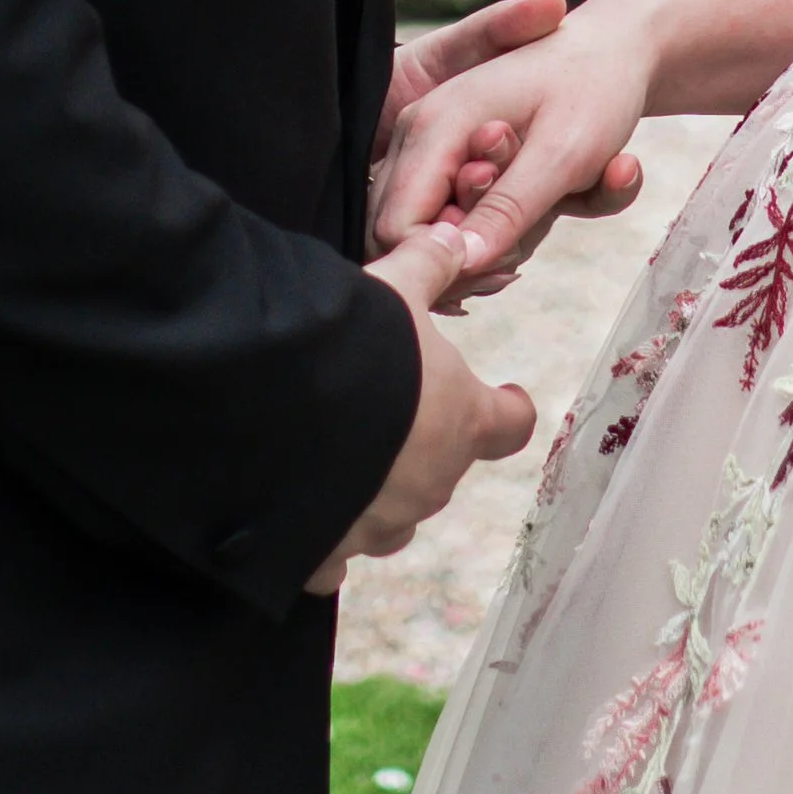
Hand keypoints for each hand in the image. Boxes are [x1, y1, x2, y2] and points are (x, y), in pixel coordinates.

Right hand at [304, 223, 537, 593]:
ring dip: (381, 493)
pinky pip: (335, 556)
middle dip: (424, 444)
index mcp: (462, 421)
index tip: (506, 395)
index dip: (508, 408)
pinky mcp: (328, 554)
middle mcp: (432, 483)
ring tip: (345, 460)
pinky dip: (327, 538)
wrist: (281, 411)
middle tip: (390, 408)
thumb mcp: (397, 289)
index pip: (512, 424)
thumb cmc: (359, 344)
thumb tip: (453, 237)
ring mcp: (382, 526)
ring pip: (395, 519)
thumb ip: (428, 264)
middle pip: (445, 468)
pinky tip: (304, 514)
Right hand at [372, 0, 656, 285]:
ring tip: (546, 203)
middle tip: (533, 223)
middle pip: (409, 233)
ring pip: (436, 229)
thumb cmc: (593, 90)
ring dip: (495, 237)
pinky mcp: (453, 160)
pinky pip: (459, 215)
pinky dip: (503, 225)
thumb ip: (508, 208)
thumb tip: (465, 261)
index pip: (397, 227)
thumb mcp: (561, 154)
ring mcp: (433, 146)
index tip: (507, 252)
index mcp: (436, 125)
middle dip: (472, 251)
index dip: (447, 259)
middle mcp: (420, 134)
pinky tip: (545, 202)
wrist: (614, 50)